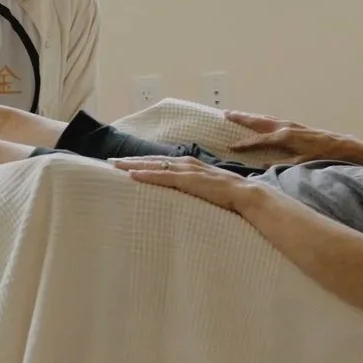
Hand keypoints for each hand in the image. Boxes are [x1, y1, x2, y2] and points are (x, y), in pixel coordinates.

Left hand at [113, 156, 258, 212]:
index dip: (145, 163)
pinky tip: (133, 175)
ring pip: (156, 165)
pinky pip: (165, 176)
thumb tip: (187, 202)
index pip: (164, 162)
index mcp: (193, 167)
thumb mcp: (210, 193)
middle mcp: (189, 165)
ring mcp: (190, 172)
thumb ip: (198, 192)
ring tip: (116, 166)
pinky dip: (148, 175)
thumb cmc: (233, 199)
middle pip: (155, 160)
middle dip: (133, 161)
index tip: (127, 165)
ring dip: (135, 165)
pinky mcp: (191, 181)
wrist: (251, 197)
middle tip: (111, 161)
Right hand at [222, 110, 347, 162]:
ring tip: (236, 114)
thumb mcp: (301, 163)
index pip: (258, 139)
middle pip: (258, 121)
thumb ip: (282, 163)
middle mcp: (285, 127)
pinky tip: (259, 120)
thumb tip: (264, 166)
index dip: (244, 144)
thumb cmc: (322, 156)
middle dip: (241, 118)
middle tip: (225, 113)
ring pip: (265, 118)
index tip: (229, 146)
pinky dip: (261, 119)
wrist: (341, 146)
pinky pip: (272, 120)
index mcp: (284, 137)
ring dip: (250, 116)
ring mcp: (290, 124)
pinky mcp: (294, 125)